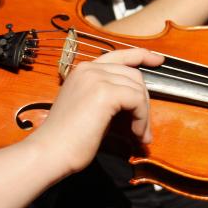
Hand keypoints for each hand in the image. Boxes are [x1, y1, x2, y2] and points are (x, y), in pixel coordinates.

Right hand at [28, 48, 163, 175]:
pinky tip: (136, 134)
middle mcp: (89, 69)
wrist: (50, 152)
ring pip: (137, 88)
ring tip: (139, 135)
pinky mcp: (105, 92)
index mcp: (83, 70)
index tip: (158, 60)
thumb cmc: (67, 139)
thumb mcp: (89, 109)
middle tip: (143, 127)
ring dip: (144, 114)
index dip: (141, 55)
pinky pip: (137, 100)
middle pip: (133, 75)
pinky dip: (142, 118)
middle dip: (144, 101)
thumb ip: (109, 97)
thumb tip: (136, 100)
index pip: (119, 55)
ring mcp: (96, 78)